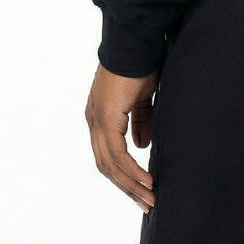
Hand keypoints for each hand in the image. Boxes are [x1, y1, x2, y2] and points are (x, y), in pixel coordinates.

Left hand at [86, 61, 159, 212]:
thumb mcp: (142, 98)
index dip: (125, 174)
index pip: (108, 154)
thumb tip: (143, 146)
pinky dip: (132, 170)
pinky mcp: (107, 118)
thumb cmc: (140, 62)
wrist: (136, 41)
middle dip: (127, 187)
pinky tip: (146, 180)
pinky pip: (117, 154)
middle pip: (106, 165)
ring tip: (149, 197)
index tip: (143, 188)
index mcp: (100, 115)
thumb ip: (140, 121)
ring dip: (131, 184)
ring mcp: (98, 120)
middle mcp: (94, 121)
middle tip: (146, 202)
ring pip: (110, 165)